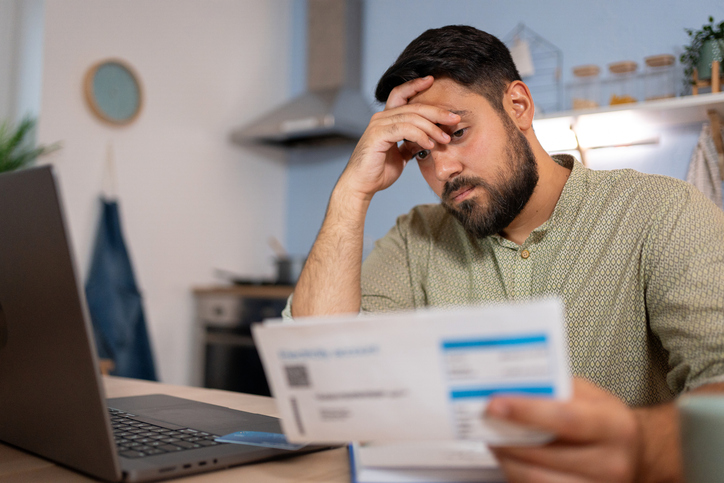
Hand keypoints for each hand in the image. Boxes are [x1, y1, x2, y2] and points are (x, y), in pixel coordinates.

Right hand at [336, 76, 460, 200]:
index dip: (415, 85)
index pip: (401, 94)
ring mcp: (378, 125)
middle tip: (454, 118)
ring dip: (432, 128)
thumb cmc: (378, 171)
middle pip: (412, 106)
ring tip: (444, 139)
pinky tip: (429, 145)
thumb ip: (412, 144)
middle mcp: (380, 118)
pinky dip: (420, 136)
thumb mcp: (401, 155)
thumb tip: (428, 139)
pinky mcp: (377, 135)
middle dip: (436, 112)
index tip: (432, 81)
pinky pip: (404, 129)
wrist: (361, 186)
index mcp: (386, 119)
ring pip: (411, 117)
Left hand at [485, 378, 641, 482]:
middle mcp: (612, 464)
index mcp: (615, 427)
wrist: (633, 454)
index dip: (526, 412)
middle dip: (507, 438)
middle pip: (545, 454)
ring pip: (537, 479)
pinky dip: (518, 476)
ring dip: (507, 460)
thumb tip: (511, 387)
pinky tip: (510, 460)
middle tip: (483, 422)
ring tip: (493, 442)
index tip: (495, 404)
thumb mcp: (589, 395)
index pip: (565, 419)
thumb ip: (555, 390)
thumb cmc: (603, 419)